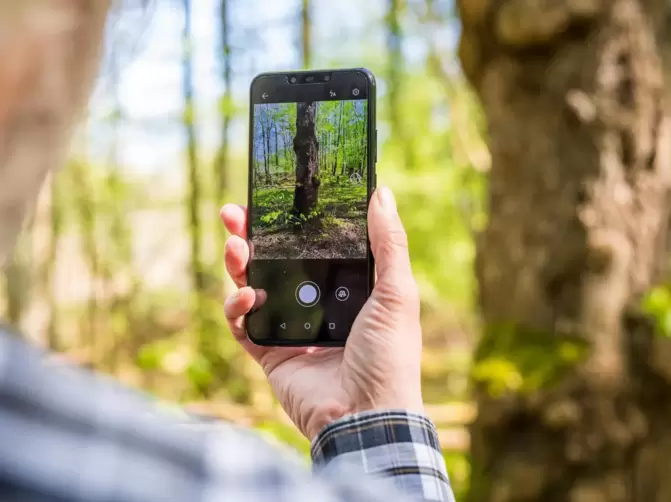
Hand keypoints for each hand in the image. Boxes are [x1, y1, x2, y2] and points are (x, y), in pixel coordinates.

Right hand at [220, 186, 423, 439]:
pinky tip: (246, 297)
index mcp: (347, 288)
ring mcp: (292, 329)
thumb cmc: (390, 355)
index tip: (276, 198)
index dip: (293, 222)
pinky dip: (237, 308)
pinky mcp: (270, 354)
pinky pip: (243, 325)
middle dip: (252, 236)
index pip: (314, 246)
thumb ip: (389, 243)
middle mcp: (317, 304)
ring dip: (239, 264)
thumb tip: (381, 193)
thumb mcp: (397, 292)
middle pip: (276, 262)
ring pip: (254, 287)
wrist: (366, 416)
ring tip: (235, 247)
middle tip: (234, 212)